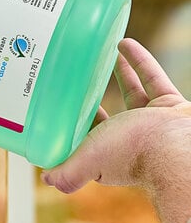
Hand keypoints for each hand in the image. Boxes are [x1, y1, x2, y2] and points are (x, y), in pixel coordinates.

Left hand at [42, 38, 190, 222]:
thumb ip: (66, 173)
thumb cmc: (132, 153)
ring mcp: (152, 123)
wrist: (178, 146)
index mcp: (109, 153)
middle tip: (81, 78)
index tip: (63, 105)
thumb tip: (46, 178)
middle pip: (111, 115)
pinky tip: (124, 44)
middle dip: (97, 99)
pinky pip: (152, 78)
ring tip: (104, 56)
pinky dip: (139, 61)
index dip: (76, 123)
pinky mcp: (169, 106)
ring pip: (133, 94)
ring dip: (119, 74)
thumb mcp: (87, 160)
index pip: (88, 137)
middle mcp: (131, 139)